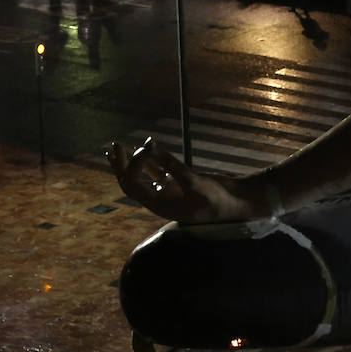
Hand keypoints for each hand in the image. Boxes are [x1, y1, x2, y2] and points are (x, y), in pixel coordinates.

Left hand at [107, 138, 259, 222]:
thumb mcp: (196, 183)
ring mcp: (167, 192)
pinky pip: (156, 172)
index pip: (134, 185)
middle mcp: (159, 200)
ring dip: (129, 162)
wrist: (237, 203)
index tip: (146, 147)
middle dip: (121, 165)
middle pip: (130, 183)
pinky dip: (147, 161)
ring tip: (117, 146)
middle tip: (114, 145)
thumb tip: (151, 148)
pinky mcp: (177, 184)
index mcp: (159, 206)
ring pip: (140, 177)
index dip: (133, 166)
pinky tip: (144, 148)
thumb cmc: (218, 198)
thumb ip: (173, 166)